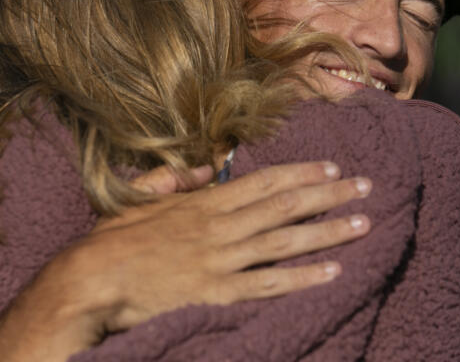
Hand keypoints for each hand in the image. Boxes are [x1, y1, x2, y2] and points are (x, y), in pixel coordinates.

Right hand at [0, 161, 370, 361]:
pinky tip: (333, 271)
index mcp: (203, 202)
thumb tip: (200, 168)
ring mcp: (223, 261)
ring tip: (361, 223)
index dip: (301, 172)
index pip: (263, 181)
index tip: (331, 165)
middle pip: (284, 206)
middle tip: (365, 186)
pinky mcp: (220, 294)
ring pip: (285, 242)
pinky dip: (303, 278)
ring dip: (326, 231)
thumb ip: (172, 179)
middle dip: (328, 194)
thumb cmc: (114, 240)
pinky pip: (269, 285)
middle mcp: (221, 227)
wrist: (95, 281)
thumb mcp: (140, 198)